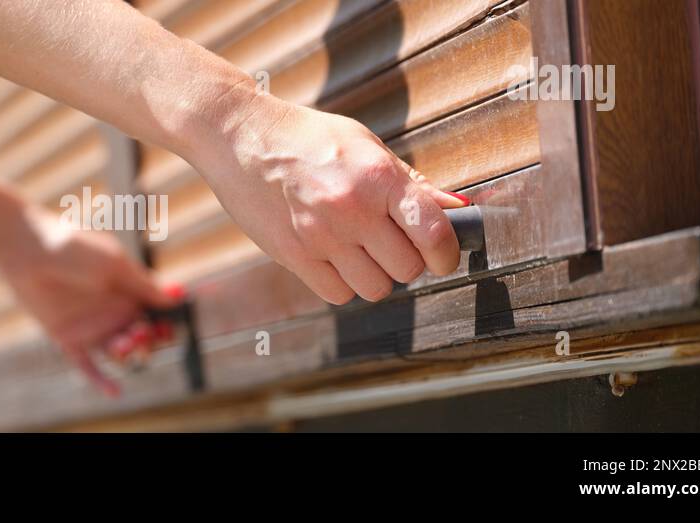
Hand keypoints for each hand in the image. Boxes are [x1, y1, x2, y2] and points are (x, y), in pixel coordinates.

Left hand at [0, 211, 178, 396]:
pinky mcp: (69, 339)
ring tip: (123, 345)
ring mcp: (92, 327)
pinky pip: (88, 365)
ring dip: (128, 353)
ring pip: (119, 352)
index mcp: (129, 290)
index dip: (166, 324)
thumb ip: (144, 284)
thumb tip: (179, 296)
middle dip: (148, 340)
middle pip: (141, 337)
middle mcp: (113, 311)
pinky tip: (115, 391)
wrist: (29, 251)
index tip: (171, 328)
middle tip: (142, 334)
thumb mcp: (115, 264)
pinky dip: (101, 380)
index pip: (156, 314)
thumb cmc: (73, 248)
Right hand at [188, 91, 468, 303]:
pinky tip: (334, 258)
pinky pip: (337, 294)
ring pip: (374, 288)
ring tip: (361, 251)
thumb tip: (457, 208)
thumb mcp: (365, 147)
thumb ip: (410, 183)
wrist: (241, 139)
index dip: (447, 253)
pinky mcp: (293, 255)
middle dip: (407, 261)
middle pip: (407, 269)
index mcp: (379, 177)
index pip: (433, 232)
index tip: (442, 256)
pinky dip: (342, 283)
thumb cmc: (307, 139)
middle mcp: (352, 209)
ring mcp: (321, 236)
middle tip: (392, 244)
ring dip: (375, 276)